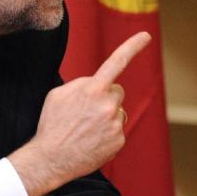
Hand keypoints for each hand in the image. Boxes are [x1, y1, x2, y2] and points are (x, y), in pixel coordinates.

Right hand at [9, 31, 150, 195]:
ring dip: (107, 116)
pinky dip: (108, 133)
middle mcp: (108, 105)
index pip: (117, 62)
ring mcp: (116, 124)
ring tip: (86, 129)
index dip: (132, 46)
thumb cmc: (52, 125)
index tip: (146, 36)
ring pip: (118, 111)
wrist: (50, 159)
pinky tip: (92, 140)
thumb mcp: (58, 95)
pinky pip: (118, 130)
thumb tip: (97, 83)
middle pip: (117, 92)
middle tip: (86, 112)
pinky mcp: (119, 141)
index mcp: (93, 89)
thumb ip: (82, 84)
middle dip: (105, 97)